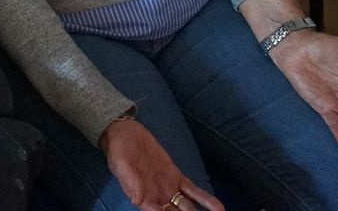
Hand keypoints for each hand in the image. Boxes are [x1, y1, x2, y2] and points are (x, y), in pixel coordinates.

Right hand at [100, 119, 222, 210]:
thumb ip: (129, 182)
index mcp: (142, 199)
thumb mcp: (120, 164)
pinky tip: (219, 208)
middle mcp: (157, 198)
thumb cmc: (118, 151)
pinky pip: (193, 192)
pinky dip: (205, 200)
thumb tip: (137, 201)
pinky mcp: (177, 178)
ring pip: (187, 208)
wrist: (126, 134)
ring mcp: (169, 189)